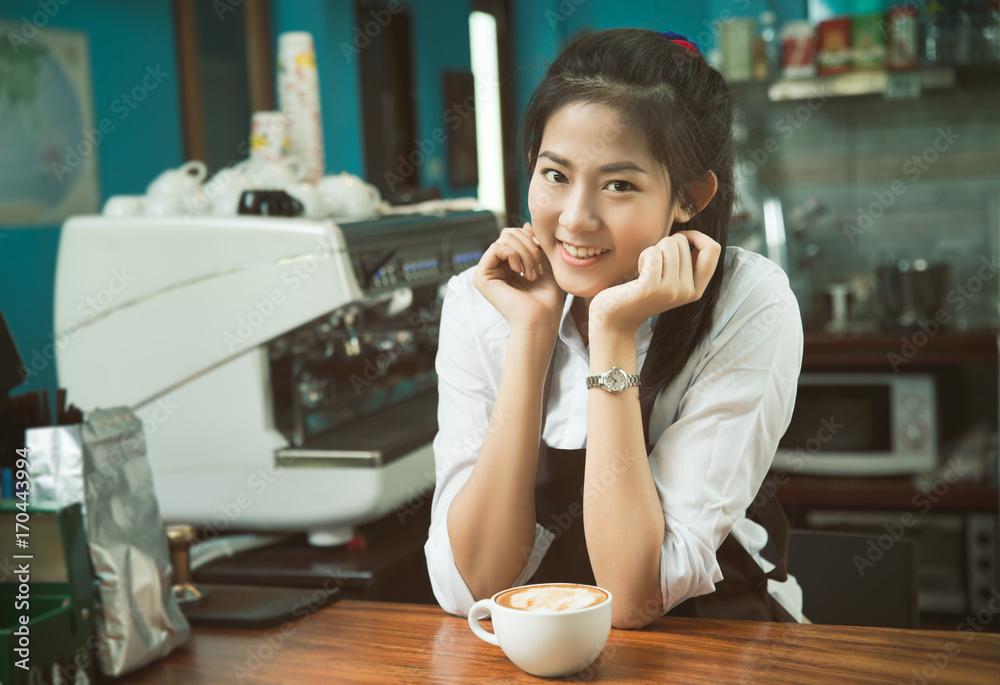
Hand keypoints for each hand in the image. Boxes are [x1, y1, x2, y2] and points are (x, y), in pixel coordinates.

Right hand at [473, 223, 564, 333]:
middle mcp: (495, 267)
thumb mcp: (544, 264)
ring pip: (504, 238)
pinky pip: (496, 248)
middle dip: (529, 245)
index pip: (516, 235)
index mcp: (508, 265)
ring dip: (525, 252)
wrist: (540, 320)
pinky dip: (513, 255)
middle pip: (509, 233)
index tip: (544, 259)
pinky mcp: (481, 277)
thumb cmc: (546, 300)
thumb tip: (525, 224)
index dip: (532, 239)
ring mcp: (487, 272)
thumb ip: (535, 244)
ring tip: (531, 272)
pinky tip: (519, 271)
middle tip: (538, 267)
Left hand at [589, 230, 721, 335]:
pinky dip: (643, 256)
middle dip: (664, 244)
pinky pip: (652, 253)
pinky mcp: (652, 288)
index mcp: (696, 289)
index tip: (678, 241)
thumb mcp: (669, 280)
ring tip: (645, 269)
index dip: (696, 236)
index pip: (713, 249)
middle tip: (653, 264)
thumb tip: (692, 236)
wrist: (615, 319)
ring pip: (669, 244)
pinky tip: (638, 272)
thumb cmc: (639, 292)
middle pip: (683, 242)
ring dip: (652, 250)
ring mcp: (671, 291)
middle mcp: (688, 291)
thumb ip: (684, 263)